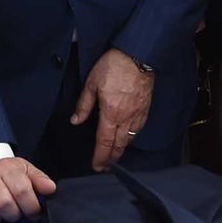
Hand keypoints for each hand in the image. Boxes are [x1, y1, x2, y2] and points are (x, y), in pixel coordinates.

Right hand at [0, 157, 55, 222]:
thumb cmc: (7, 173)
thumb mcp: (26, 171)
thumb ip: (39, 180)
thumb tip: (50, 189)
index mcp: (7, 168)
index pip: (22, 190)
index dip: (31, 207)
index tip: (33, 213)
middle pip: (4, 203)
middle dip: (14, 215)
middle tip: (16, 215)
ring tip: (1, 216)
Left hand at [71, 49, 155, 171]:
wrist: (137, 55)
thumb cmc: (114, 66)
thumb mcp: (92, 83)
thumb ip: (83, 105)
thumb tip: (76, 120)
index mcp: (111, 113)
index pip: (104, 143)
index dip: (100, 157)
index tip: (97, 166)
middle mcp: (126, 117)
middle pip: (119, 145)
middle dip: (111, 159)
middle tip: (104, 167)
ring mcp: (138, 114)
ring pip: (130, 139)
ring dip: (121, 149)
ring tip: (114, 155)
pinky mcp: (145, 108)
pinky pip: (139, 129)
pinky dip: (132, 137)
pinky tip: (128, 137)